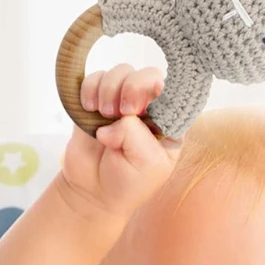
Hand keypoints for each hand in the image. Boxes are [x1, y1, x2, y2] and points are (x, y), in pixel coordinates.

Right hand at [60, 64, 182, 219]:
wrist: (93, 192)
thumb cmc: (128, 182)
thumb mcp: (146, 165)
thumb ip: (136, 135)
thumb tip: (113, 119)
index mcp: (170, 123)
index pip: (175, 91)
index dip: (158, 90)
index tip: (139, 108)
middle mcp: (150, 108)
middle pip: (149, 74)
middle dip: (133, 86)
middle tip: (122, 110)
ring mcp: (123, 101)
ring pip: (122, 71)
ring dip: (110, 88)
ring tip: (103, 114)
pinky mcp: (98, 101)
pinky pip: (95, 78)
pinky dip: (90, 88)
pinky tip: (89, 108)